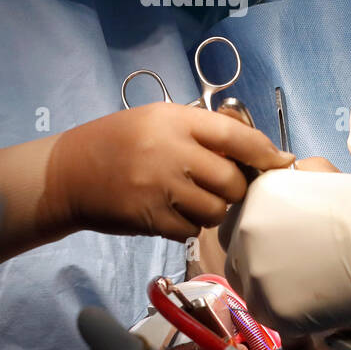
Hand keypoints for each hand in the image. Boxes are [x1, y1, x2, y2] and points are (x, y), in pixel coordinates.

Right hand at [47, 103, 294, 242]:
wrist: (69, 172)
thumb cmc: (119, 141)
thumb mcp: (158, 119)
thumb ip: (201, 131)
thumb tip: (256, 149)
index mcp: (176, 121)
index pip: (236, 136)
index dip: (265, 152)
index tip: (281, 162)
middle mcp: (171, 151)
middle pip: (232, 180)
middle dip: (233, 188)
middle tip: (219, 186)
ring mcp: (160, 186)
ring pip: (215, 210)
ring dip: (212, 210)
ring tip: (190, 199)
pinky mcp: (150, 218)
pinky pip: (191, 229)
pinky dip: (188, 225)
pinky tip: (170, 212)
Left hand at [225, 160, 350, 335]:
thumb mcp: (319, 181)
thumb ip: (289, 192)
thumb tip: (285, 200)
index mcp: (255, 194)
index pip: (237, 224)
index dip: (259, 238)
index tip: (280, 248)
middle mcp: (243, 229)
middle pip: (237, 258)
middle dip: (262, 266)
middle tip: (297, 272)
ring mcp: (253, 270)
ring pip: (252, 291)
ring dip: (275, 292)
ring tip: (314, 288)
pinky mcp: (270, 307)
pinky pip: (272, 317)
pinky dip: (293, 315)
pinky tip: (321, 303)